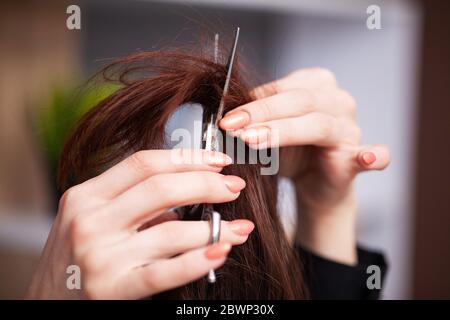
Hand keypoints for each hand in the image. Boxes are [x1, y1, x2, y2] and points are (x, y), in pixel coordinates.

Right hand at [26, 149, 253, 298]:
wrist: (46, 302)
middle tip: (234, 187)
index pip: (144, 163)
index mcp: (87, 195)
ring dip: (215, 228)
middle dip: (207, 184)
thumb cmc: (76, 255)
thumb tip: (189, 188)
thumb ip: (132, 202)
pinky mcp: (111, 289)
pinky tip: (221, 252)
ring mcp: (99, 256)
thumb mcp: (93, 218)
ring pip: (171, 231)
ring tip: (240, 228)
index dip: (188, 158)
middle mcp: (90, 220)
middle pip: (161, 188)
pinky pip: (165, 272)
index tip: (219, 161)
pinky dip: (198, 261)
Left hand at [220, 68, 389, 263]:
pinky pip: (374, 156)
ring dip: (285, 132)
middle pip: (300, 101)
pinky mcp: (358, 158)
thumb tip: (223, 118)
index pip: (281, 88)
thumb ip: (252, 121)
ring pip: (319, 124)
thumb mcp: (266, 131)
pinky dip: (374, 156)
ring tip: (253, 141)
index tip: (225, 118)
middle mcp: (337, 101)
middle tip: (233, 128)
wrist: (312, 182)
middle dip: (262, 114)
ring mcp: (351, 128)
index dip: (252, 102)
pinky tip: (366, 158)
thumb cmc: (289, 152)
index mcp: (315, 85)